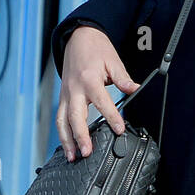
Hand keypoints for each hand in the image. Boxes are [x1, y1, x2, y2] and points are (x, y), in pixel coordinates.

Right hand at [56, 26, 140, 160]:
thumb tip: (134, 89)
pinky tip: (68, 147)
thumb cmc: (96, 50)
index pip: (101, 101)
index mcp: (89, 79)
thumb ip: (123, 78)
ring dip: (67, 140)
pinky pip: (60, 118)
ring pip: (62, 121)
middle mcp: (74, 89)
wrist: (78, 38)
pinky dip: (62, 134)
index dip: (111, 116)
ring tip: (74, 156)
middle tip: (87, 152)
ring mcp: (66, 94)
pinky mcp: (62, 98)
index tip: (118, 129)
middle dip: (80, 136)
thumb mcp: (113, 61)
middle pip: (75, 116)